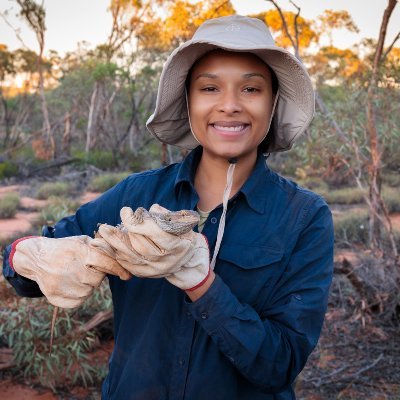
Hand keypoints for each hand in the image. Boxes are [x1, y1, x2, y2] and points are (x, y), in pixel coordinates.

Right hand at [11, 235, 128, 307]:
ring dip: (87, 284)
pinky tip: (69, 284)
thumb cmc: (65, 248)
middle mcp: (72, 269)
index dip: (118, 269)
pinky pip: (78, 301)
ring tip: (74, 274)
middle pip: (98, 279)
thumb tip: (121, 255)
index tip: (127, 276)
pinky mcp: (56, 297)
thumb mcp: (82, 242)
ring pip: (89, 291)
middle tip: (85, 267)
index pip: (106, 263)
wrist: (37, 258)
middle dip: (96, 274)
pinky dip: (78, 295)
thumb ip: (101, 248)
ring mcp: (63, 285)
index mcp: (80, 252)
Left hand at [97, 205, 209, 290]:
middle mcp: (168, 260)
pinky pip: (130, 267)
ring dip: (114, 246)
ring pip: (132, 258)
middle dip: (121, 235)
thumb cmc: (184, 236)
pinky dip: (118, 256)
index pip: (154, 234)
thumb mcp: (183, 223)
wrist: (188, 261)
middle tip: (106, 226)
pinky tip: (109, 247)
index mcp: (178, 245)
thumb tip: (150, 210)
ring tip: (102, 235)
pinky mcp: (149, 275)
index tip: (125, 211)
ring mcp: (158, 270)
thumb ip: (166, 215)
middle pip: (140, 248)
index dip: (137, 223)